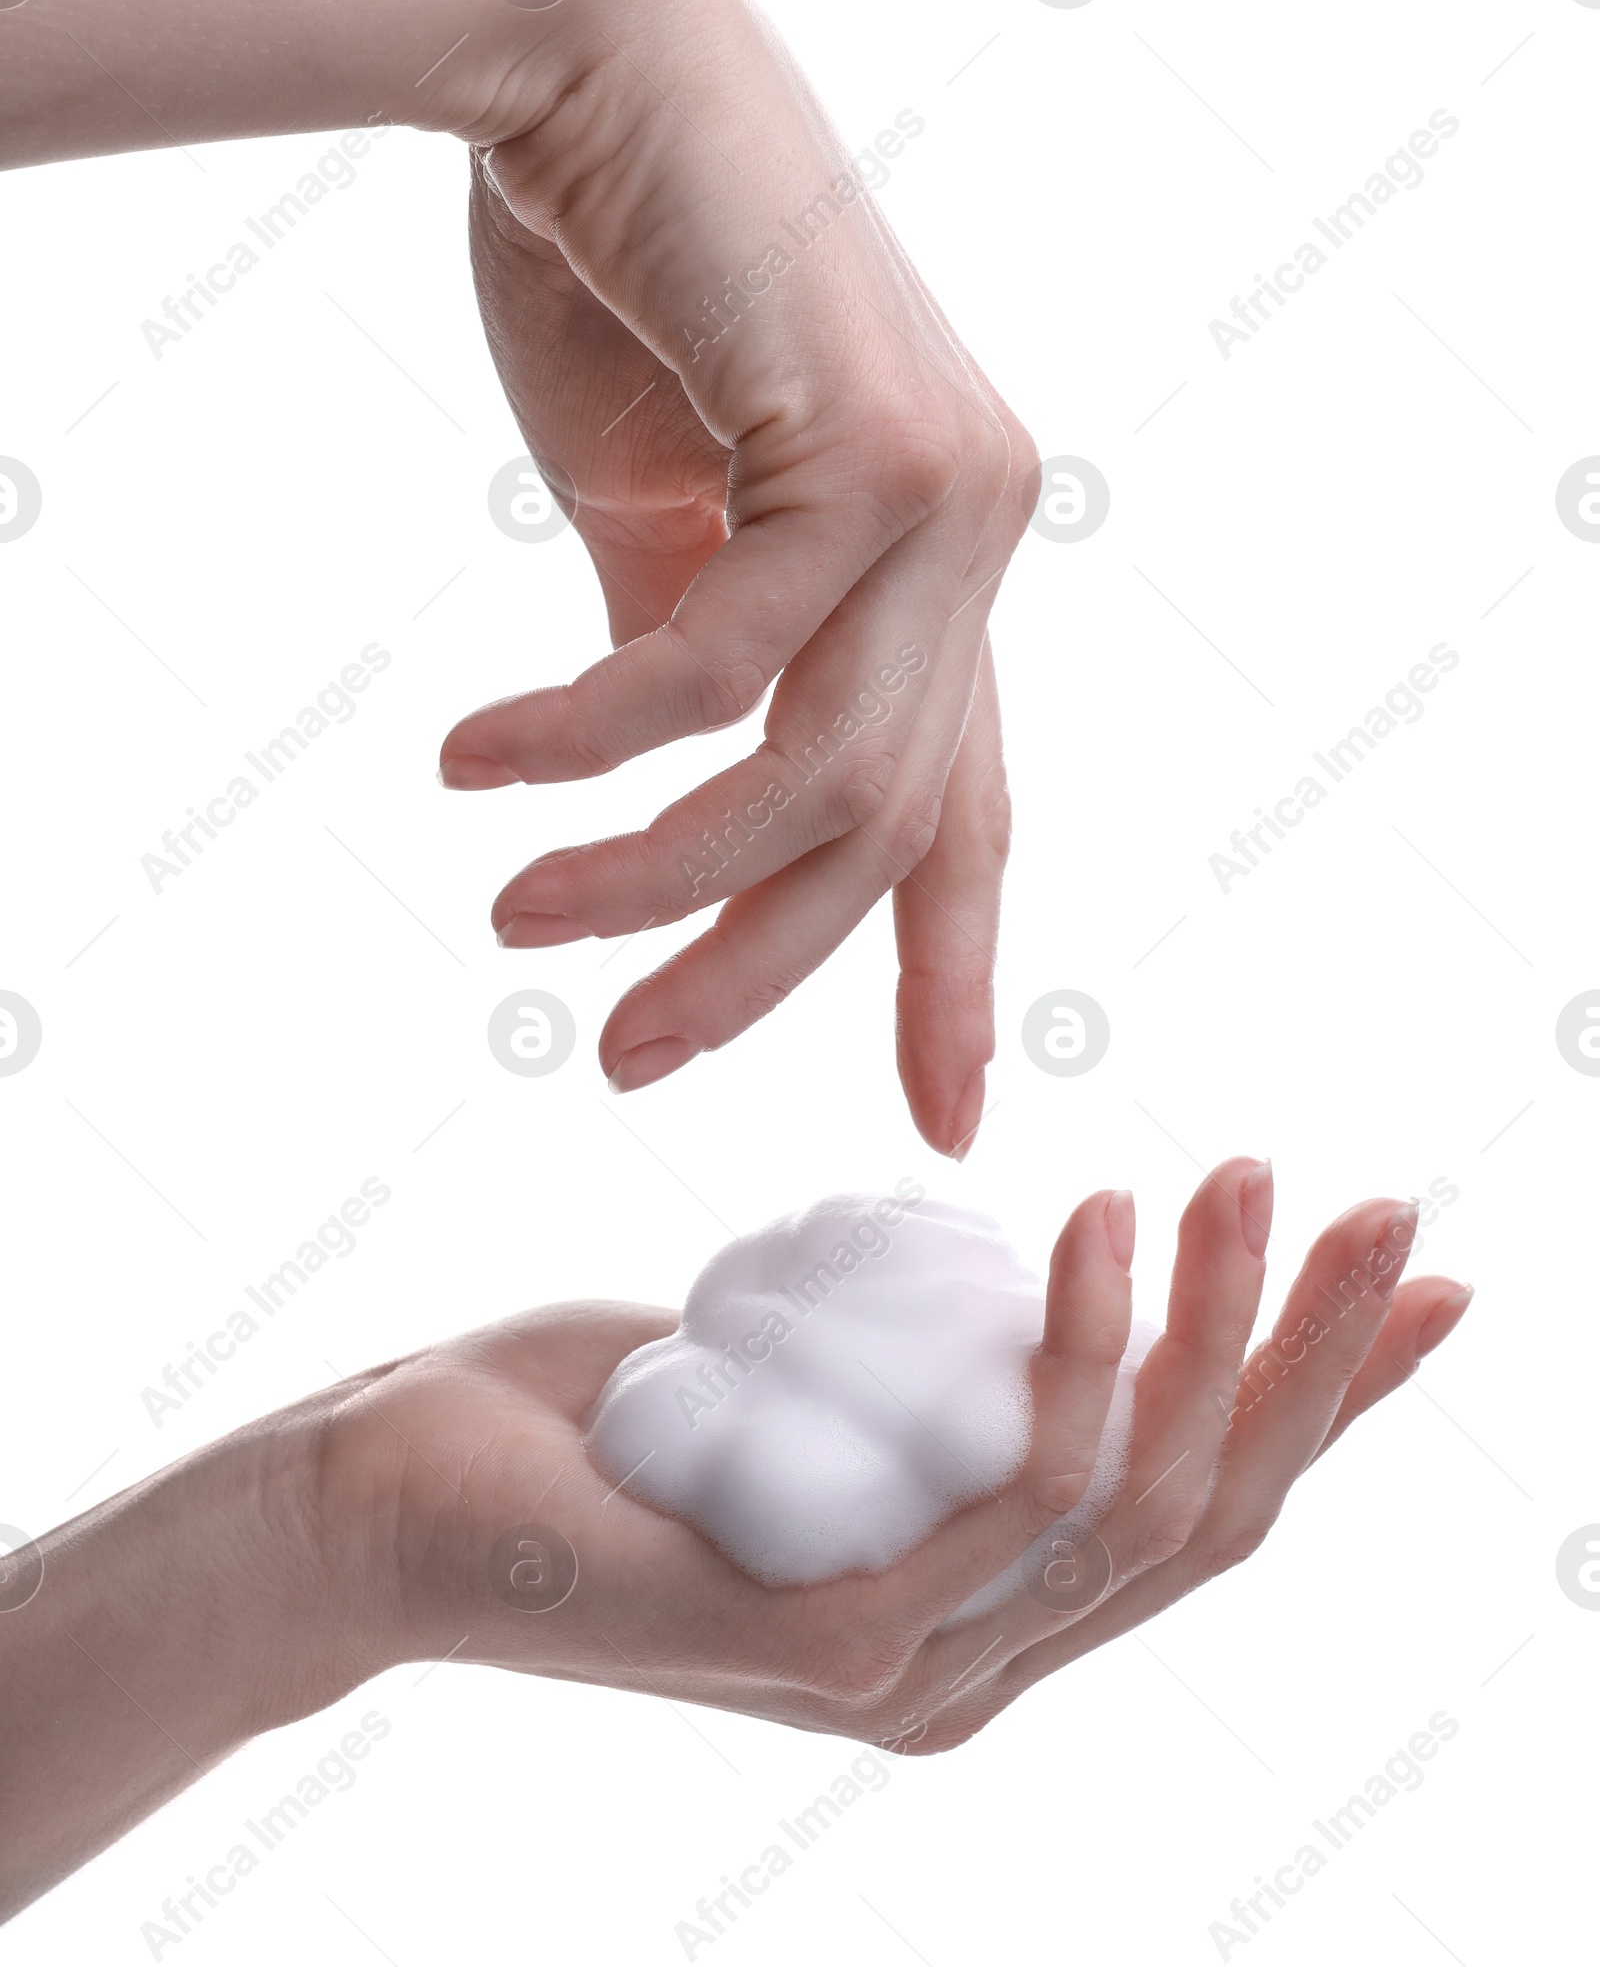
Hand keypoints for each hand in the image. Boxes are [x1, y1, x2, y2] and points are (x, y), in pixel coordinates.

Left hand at [0, 1160, 1469, 1915]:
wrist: (397, 1488)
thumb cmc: (613, 1410)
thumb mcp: (840, 1363)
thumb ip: (964, 1362)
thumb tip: (1085, 1265)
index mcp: (981, 1608)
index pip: (1201, 1508)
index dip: (1328, 1398)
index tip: (1426, 1277)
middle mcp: (970, 1668)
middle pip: (1207, 1521)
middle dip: (1313, 1360)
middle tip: (1374, 1202)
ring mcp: (904, 1672)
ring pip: (1132, 1509)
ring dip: (1210, 1330)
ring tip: (1229, 1176)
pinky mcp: (825, 1640)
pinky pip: (1007, 1495)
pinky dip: (1074, 1352)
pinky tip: (1089, 1223)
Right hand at [439, 0, 1037, 1154]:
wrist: (585, 58)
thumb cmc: (622, 270)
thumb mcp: (659, 509)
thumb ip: (692, 649)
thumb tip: (671, 796)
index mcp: (938, 562)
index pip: (967, 806)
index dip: (953, 971)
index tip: (944, 1114)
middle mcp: (978, 535)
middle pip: (891, 833)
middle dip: (754, 971)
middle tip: (619, 1058)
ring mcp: (949, 493)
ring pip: (821, 780)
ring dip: (652, 878)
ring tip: (517, 919)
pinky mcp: (872, 447)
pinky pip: (720, 666)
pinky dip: (592, 740)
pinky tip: (479, 762)